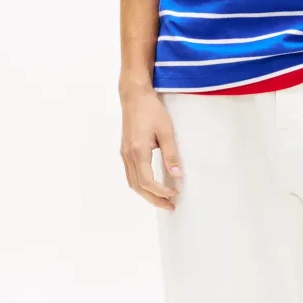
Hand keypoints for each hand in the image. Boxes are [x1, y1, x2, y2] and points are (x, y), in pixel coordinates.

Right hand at [119, 85, 182, 209]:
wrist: (134, 96)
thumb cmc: (151, 110)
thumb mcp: (166, 131)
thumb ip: (171, 154)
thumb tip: (177, 174)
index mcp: (138, 151)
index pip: (147, 181)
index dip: (161, 191)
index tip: (175, 193)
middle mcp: (128, 155)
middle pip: (138, 186)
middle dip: (154, 199)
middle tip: (170, 206)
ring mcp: (124, 154)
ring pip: (132, 182)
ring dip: (147, 194)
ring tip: (162, 199)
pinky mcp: (125, 151)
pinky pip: (131, 174)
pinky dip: (141, 185)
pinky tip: (152, 186)